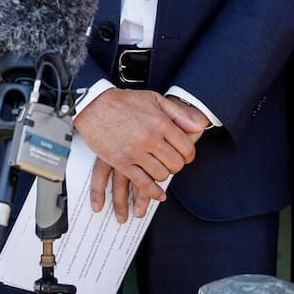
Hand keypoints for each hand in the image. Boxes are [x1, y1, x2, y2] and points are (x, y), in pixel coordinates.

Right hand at [74, 89, 207, 221]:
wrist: (95, 105)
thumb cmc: (125, 101)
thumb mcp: (155, 99)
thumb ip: (178, 113)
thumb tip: (198, 126)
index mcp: (161, 123)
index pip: (186, 147)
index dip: (188, 155)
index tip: (186, 156)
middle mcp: (150, 139)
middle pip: (175, 164)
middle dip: (177, 165)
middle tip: (173, 163)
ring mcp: (135, 152)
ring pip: (161, 174)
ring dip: (164, 175)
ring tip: (160, 169)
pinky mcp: (121, 162)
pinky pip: (141, 183)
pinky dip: (152, 192)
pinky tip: (157, 194)